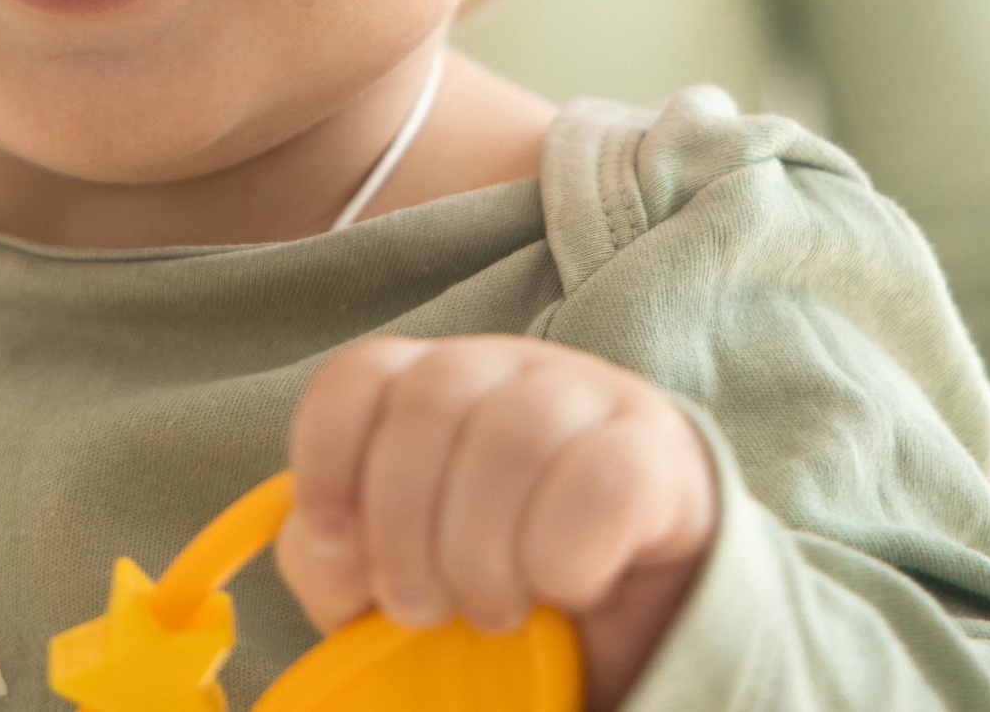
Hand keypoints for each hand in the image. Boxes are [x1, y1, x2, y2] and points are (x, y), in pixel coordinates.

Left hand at [277, 336, 717, 711]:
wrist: (633, 622)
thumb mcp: (397, 572)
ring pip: (511, 438)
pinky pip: (599, 485)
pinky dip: (561, 558)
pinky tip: (564, 591)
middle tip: (422, 608)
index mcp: (434, 382)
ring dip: (481, 552)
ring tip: (492, 610)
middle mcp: (511, 367)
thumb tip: (335, 556)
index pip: (360, 375)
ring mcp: (593, 396)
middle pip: (429, 404)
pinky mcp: (661, 454)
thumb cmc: (494, 581)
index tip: (338, 551)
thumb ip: (337, 558)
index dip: (328, 462)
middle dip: (405, 530)